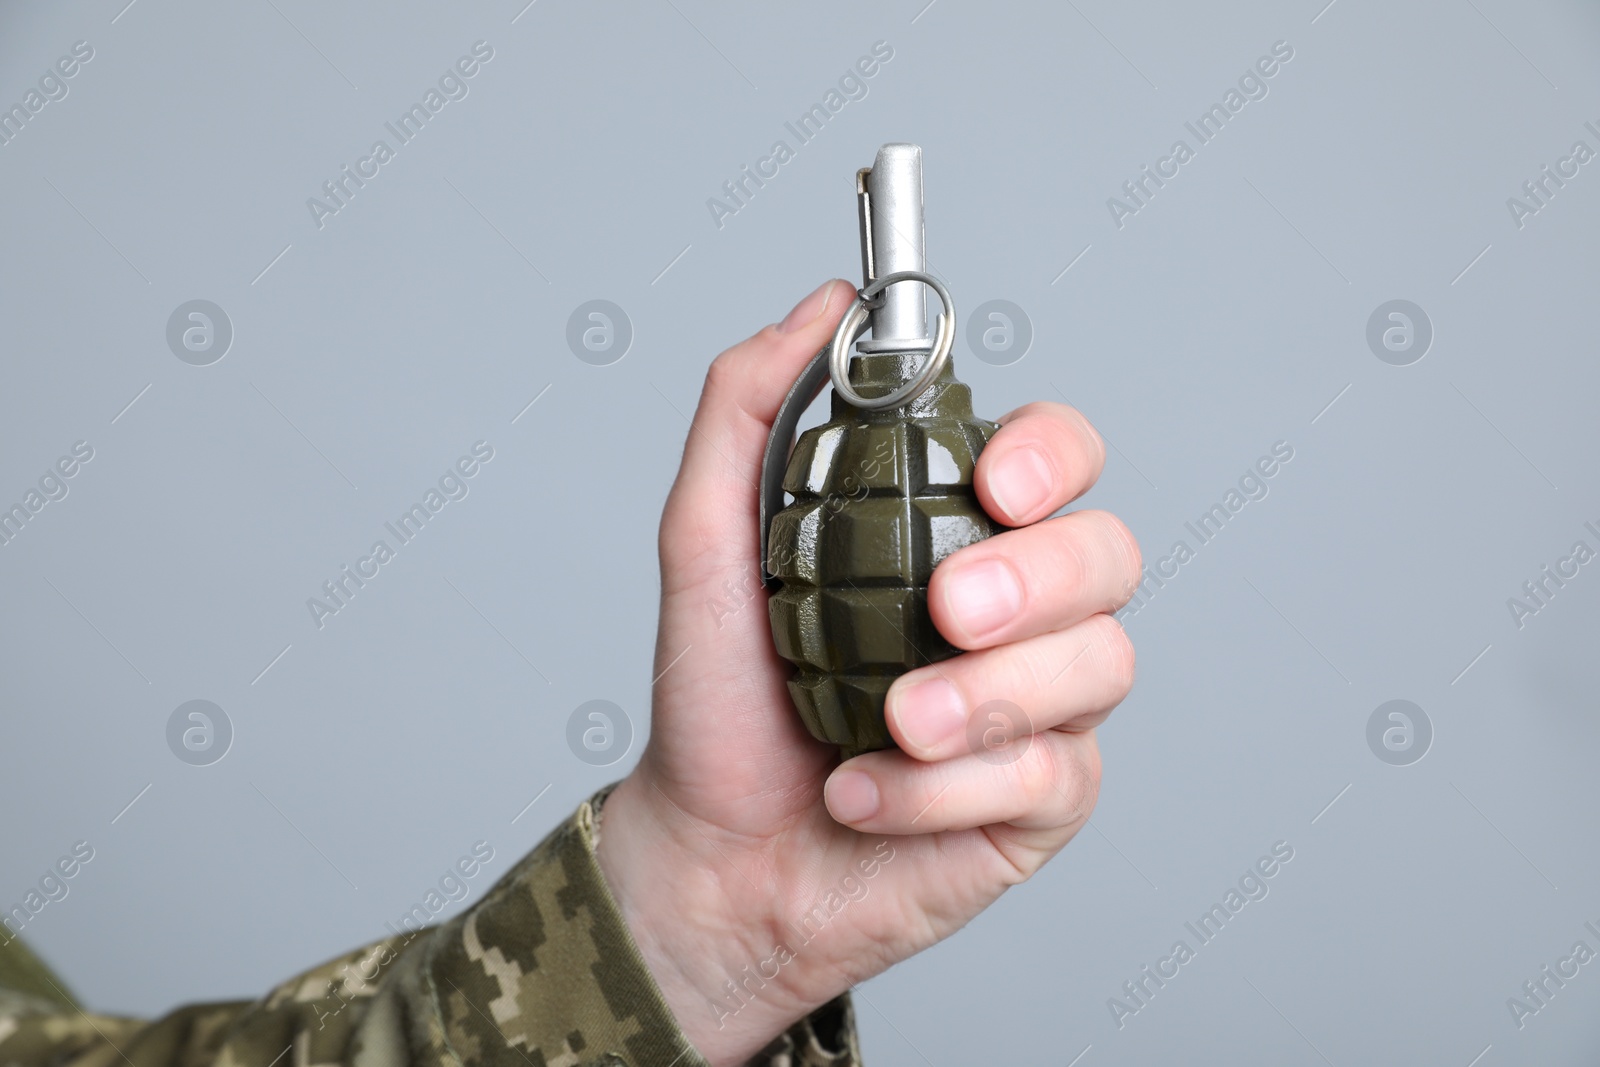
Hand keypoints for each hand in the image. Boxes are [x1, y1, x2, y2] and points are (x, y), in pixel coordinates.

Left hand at [595, 280, 1141, 1065]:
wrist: (710, 853)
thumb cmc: (722, 701)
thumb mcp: (707, 541)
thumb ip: (750, 409)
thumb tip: (828, 302)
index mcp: (956, 532)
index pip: (1062, 457)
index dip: (1055, 456)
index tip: (996, 485)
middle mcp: (1019, 610)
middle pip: (1109, 553)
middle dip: (1036, 580)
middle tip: (945, 614)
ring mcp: (1040, 705)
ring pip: (1101, 664)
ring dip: (985, 698)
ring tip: (887, 726)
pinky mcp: (1042, 801)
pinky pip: (1052, 774)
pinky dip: (947, 790)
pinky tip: (866, 795)